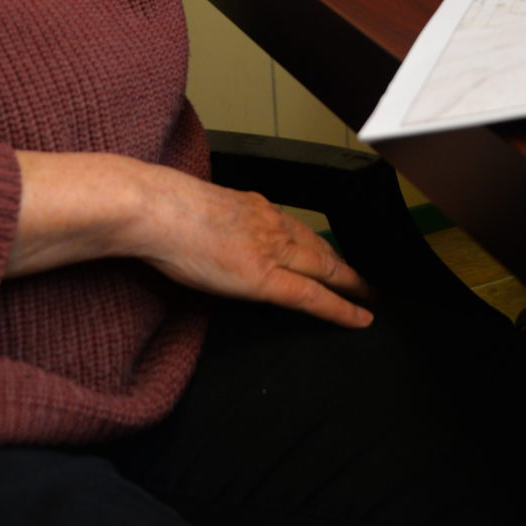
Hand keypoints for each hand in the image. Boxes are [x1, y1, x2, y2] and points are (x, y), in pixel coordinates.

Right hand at [9, 151, 371, 327]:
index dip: (321, 245)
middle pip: (321, 249)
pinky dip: (341, 308)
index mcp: (255, 207)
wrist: (155, 208)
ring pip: (326, 268)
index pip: (298, 229)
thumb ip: (217, 225)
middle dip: (347, 265)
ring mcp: (272, 249)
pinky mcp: (266, 278)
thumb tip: (215, 239)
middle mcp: (272, 224)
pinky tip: (361, 318)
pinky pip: (313, 296)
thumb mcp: (199, 212)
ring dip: (352, 282)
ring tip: (370, 296)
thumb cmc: (162, 211)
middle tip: (369, 280)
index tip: (334, 256)